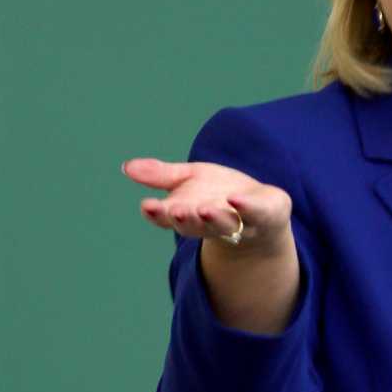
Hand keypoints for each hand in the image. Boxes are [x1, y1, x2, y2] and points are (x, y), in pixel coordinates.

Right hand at [122, 157, 293, 253]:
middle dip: (185, 219)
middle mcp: (212, 223)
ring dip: (213, 220)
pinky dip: (247, 207)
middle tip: (176, 211)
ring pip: (224, 225)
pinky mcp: (266, 214)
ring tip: (204, 210)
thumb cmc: (220, 196)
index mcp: (189, 214)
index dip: (159, 214)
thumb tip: (126, 167)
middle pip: (195, 225)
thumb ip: (161, 176)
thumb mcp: (189, 181)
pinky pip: (256, 213)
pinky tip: (236, 199)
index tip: (147, 206)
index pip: (169, 217)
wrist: (263, 213)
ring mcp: (240, 222)